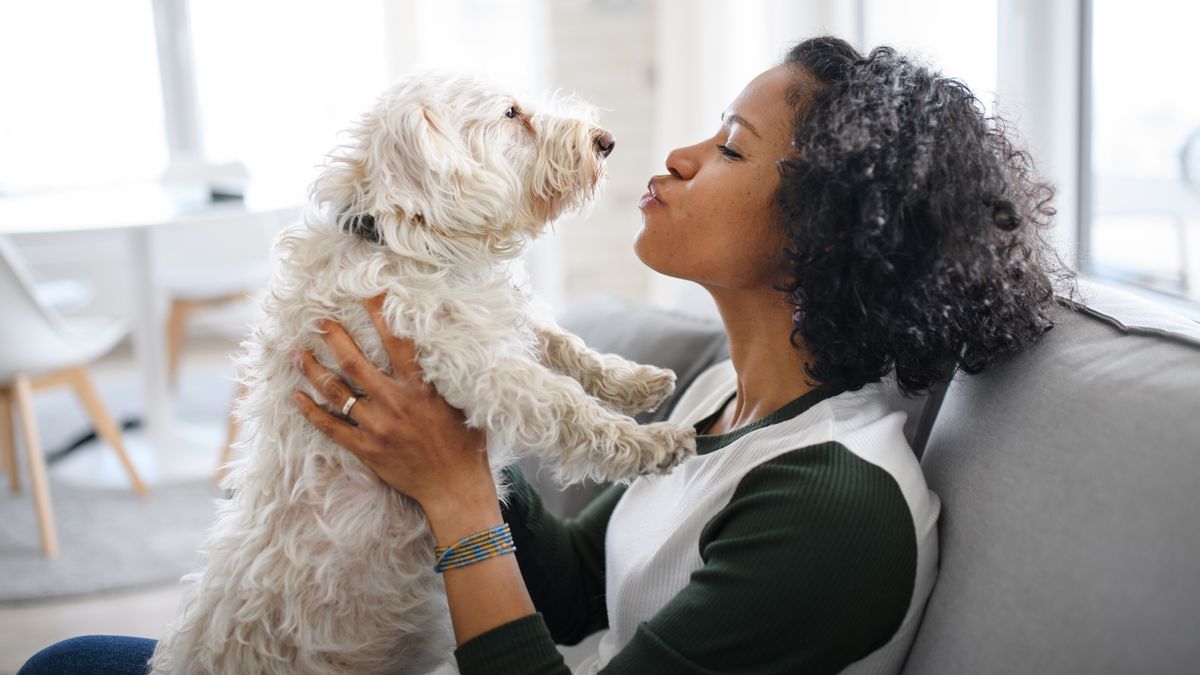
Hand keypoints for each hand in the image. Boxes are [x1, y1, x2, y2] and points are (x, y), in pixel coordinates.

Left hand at [291, 295, 492, 515]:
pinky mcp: (366, 449)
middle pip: (354, 363)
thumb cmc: (466, 445)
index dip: (381, 314)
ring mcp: (377, 427)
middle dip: (333, 337)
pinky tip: (296, 397)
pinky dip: (311, 412)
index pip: (397, 341)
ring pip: (337, 392)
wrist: (455, 488)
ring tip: (296, 352)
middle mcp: (395, 403)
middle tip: (316, 319)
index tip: (366, 293)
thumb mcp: (463, 402)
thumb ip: (446, 377)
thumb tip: (443, 345)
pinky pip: (331, 428)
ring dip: (313, 370)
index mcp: (421, 388)